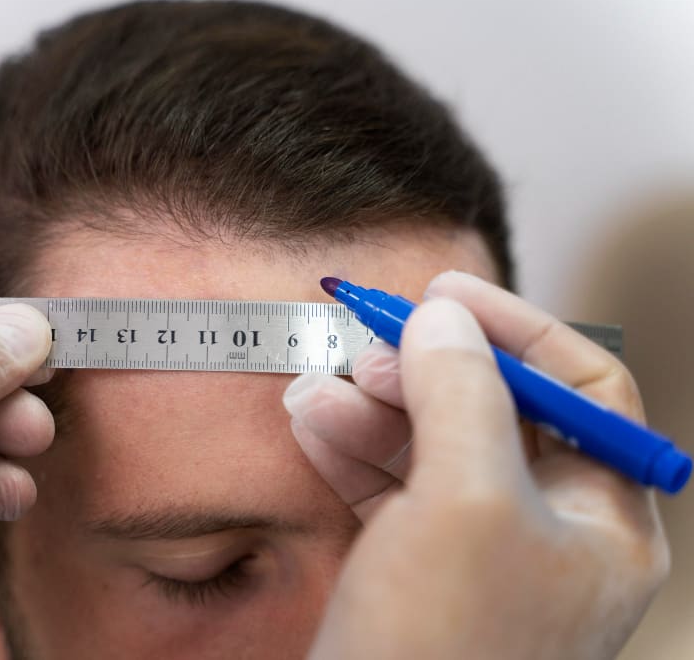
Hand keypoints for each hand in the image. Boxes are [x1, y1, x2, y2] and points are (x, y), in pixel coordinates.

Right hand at [285, 271, 668, 658]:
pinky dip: (353, 451)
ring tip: (321, 383)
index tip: (445, 292)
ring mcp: (481, 555)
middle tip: (371, 342)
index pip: (584, 388)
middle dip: (430, 370)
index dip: (519, 328)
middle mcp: (551, 534)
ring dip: (377, 408)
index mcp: (604, 520)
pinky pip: (392, 489)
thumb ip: (463, 390)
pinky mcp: (419, 572)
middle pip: (498, 411)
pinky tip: (312, 421)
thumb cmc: (443, 643)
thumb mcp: (465, 496)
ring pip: (434, 447)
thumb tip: (443, 318)